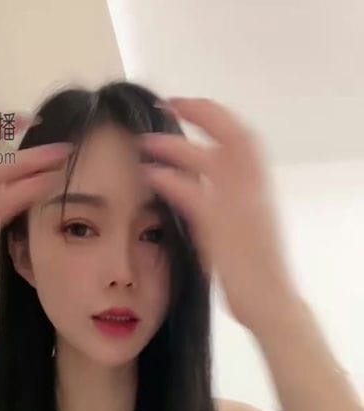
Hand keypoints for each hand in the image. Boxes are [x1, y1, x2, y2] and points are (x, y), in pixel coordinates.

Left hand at [138, 98, 296, 331]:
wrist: (270, 301)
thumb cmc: (255, 271)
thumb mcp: (244, 227)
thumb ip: (227, 202)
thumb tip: (199, 183)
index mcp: (260, 189)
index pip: (242, 137)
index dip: (214, 115)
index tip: (186, 104)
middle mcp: (253, 191)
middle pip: (231, 135)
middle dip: (198, 113)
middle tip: (165, 103)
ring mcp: (239, 209)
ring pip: (210, 160)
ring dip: (176, 146)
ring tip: (146, 141)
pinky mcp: (222, 231)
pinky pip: (193, 195)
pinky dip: (171, 180)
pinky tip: (151, 175)